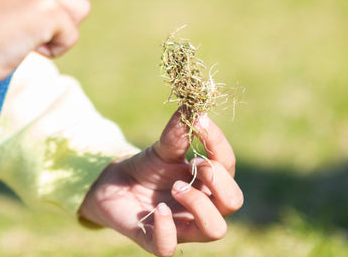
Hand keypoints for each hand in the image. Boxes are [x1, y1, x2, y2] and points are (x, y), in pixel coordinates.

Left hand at [78, 111, 243, 256]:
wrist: (114, 185)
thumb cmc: (148, 168)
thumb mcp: (162, 148)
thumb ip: (178, 132)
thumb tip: (192, 105)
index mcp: (209, 182)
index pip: (228, 165)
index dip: (218, 144)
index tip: (201, 122)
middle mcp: (204, 207)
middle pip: (233, 200)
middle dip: (219, 181)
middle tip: (195, 163)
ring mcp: (184, 227)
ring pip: (215, 228)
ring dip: (200, 205)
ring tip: (177, 187)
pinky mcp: (158, 241)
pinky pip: (170, 247)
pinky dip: (167, 228)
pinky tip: (157, 209)